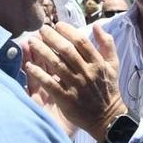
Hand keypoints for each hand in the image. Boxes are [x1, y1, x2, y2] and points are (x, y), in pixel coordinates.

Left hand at [23, 23, 123, 141]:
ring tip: (31, 41)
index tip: (57, 25)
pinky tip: (29, 66)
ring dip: (42, 51)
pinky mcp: (66, 99)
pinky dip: (39, 75)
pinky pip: (50, 84)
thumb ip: (107, 43)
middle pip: (66, 51)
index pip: (81, 42)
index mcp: (97, 63)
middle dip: (52, 37)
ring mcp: (76, 86)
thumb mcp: (113, 64)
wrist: (107, 118)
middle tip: (41, 29)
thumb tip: (97, 25)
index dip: (68, 31)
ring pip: (56, 65)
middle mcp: (86, 73)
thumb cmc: (108, 88)